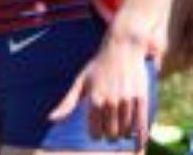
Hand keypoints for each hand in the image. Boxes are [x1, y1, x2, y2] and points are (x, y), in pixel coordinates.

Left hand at [48, 26, 160, 144]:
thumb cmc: (99, 66)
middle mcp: (110, 102)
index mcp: (94, 100)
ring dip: (122, 134)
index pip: (94, 132)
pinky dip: (140, 137)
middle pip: (110, 134)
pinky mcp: (141, 98)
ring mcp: (127, 100)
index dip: (95, 134)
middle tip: (109, 131)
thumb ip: (67, 102)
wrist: (123, 47)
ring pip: (125, 131)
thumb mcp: (80, 82)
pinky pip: (141, 124)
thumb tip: (51, 119)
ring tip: (121, 129)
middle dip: (109, 136)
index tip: (97, 131)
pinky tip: (138, 145)